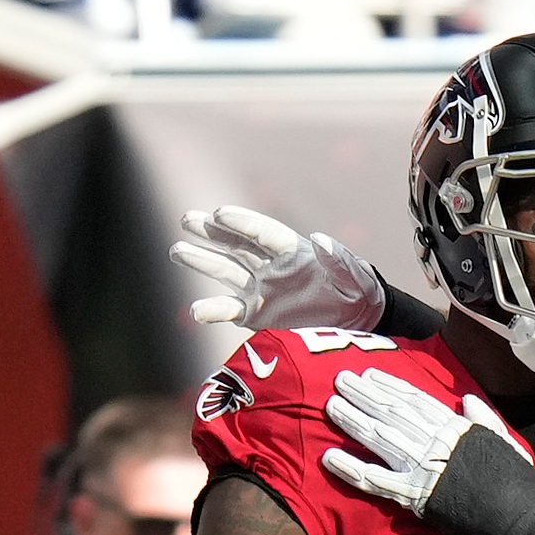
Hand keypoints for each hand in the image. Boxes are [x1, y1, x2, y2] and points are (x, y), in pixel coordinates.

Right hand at [170, 206, 384, 330]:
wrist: (356, 321)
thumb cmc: (357, 291)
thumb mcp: (355, 276)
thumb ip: (338, 259)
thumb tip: (319, 238)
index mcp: (292, 251)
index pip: (262, 232)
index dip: (242, 223)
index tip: (220, 213)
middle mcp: (270, 266)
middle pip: (235, 245)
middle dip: (211, 232)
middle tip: (187, 220)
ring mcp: (259, 289)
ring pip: (225, 271)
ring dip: (201, 261)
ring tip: (177, 251)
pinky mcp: (255, 313)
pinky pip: (230, 310)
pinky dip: (213, 311)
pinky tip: (197, 311)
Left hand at [321, 369, 523, 513]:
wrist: (523, 518)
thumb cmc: (518, 483)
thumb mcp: (507, 442)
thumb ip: (484, 420)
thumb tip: (467, 400)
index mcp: (457, 428)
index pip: (417, 400)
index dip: (391, 385)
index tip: (370, 374)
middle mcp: (437, 441)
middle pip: (393, 412)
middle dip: (364, 394)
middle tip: (339, 380)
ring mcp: (424, 467)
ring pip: (380, 438)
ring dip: (352, 421)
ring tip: (330, 406)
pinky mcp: (415, 495)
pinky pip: (376, 480)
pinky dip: (351, 469)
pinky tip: (329, 458)